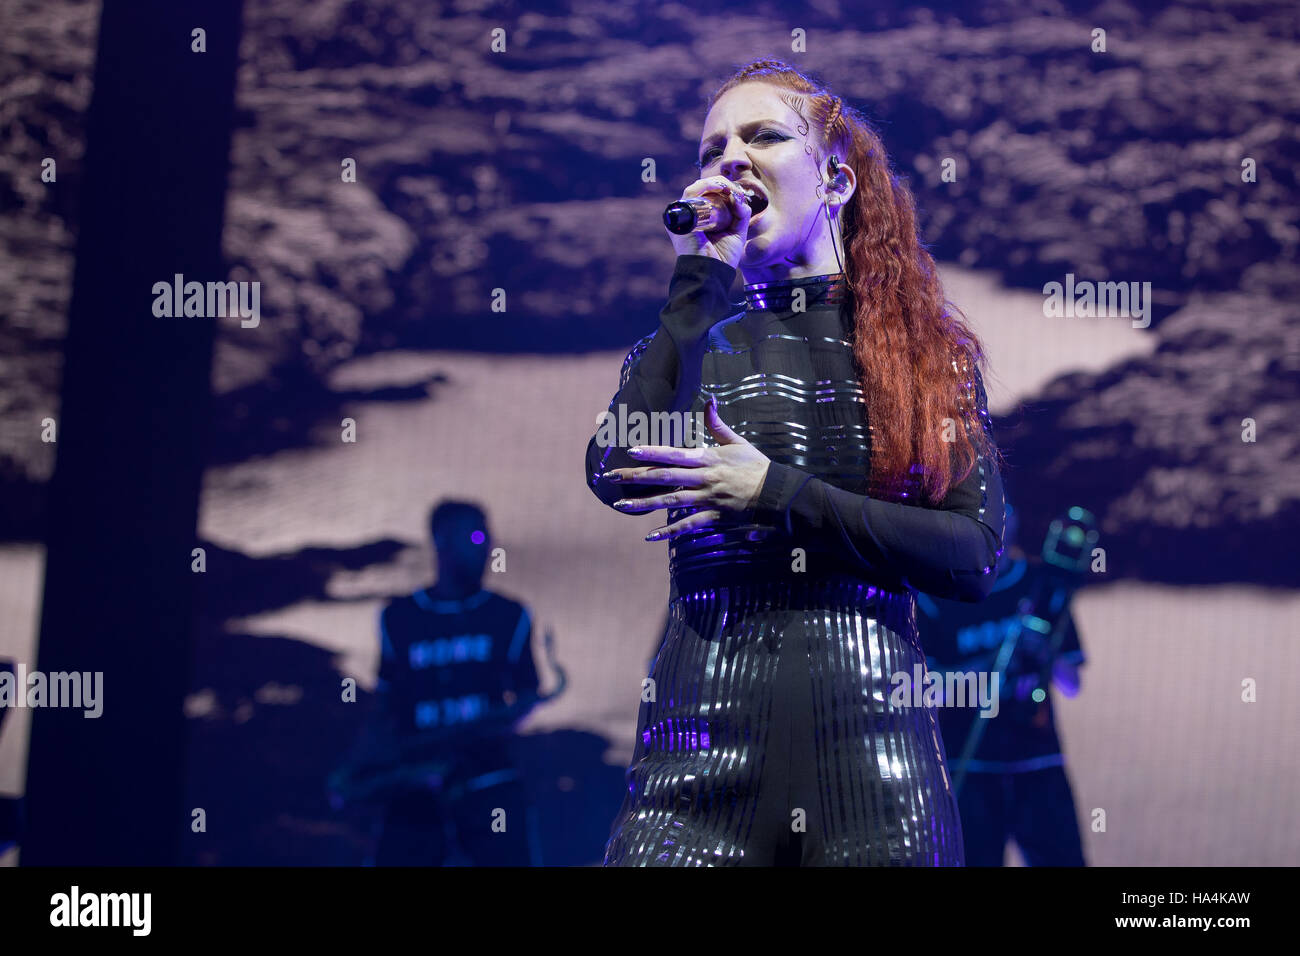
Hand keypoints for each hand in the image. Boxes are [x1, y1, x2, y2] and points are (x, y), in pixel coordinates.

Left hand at [602, 398, 770, 539]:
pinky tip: (650, 535)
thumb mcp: (737, 442)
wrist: (778, 492)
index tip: (631, 451)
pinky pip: (689, 525)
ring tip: (621, 505)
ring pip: (672, 501)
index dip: (652, 452)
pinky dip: (669, 531)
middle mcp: (704, 478)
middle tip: (611, 477)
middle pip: (665, 477)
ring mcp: (708, 498)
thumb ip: (717, 424)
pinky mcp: (714, 516)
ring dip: (645, 504)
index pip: (675, 454)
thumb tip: (708, 400)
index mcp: (708, 458)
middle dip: (636, 477)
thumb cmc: (756, 466)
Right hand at [668, 176, 751, 268]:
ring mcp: (684, 215)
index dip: (726, 190)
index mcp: (700, 220)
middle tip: (737, 190)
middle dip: (723, 185)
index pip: (710, 197)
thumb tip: (739, 197)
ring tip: (730, 189)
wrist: (711, 273)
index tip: (740, 194)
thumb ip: (741, 214)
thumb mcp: (737, 232)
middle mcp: (690, 216)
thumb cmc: (722, 258)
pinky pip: (691, 192)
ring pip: (697, 188)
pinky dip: (706, 185)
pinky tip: (720, 188)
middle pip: (704, 191)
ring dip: (716, 184)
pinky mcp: (681, 215)